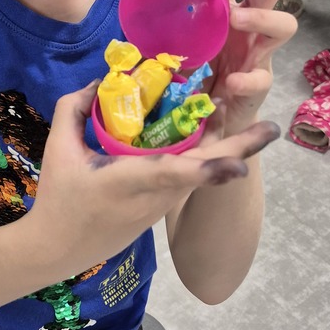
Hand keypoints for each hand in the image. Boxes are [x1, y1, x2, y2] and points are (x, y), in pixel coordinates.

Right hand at [28, 81, 278, 275]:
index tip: (241, 165)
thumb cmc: (59, 198)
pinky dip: (205, 156)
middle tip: (272, 128)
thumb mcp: (58, 149)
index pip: (172, 175)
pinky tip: (212, 130)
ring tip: (243, 113)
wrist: (58, 249)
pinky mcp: (162, 208)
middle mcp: (154, 196)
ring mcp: (162, 204)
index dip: (209, 170)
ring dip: (225, 146)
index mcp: (128, 181)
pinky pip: (190, 177)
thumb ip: (75, 108)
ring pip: (201, 173)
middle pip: (204, 173)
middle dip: (240, 150)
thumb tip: (102, 81)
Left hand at [173, 0, 296, 133]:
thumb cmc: (198, 77)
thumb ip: (162, 29)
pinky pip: (262, 79)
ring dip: (261, 18)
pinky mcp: (259, 87)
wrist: (212, 123)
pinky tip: (231, 83)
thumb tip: (130, 11)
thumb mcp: (177, 47)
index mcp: (229, 12)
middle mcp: (250, 28)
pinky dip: (247, 79)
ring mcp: (259, 55)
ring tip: (236, 20)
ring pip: (284, 24)